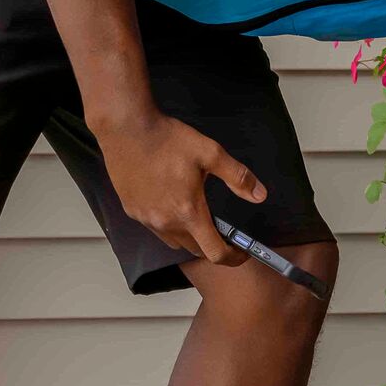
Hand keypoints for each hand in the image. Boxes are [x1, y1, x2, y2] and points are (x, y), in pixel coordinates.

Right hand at [92, 110, 265, 265]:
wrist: (126, 128)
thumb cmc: (166, 139)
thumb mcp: (210, 153)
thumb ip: (238, 177)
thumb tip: (259, 195)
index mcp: (188, 212)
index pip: (215, 253)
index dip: (233, 257)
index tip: (241, 252)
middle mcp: (165, 222)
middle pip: (195, 249)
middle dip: (212, 245)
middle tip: (223, 230)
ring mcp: (146, 219)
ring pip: (174, 241)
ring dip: (189, 236)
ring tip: (196, 214)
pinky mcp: (131, 211)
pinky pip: (155, 228)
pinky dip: (168, 224)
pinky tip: (170, 203)